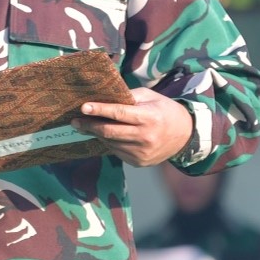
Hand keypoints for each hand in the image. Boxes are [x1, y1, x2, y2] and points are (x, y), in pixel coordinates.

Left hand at [78, 91, 193, 166]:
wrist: (185, 136)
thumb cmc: (165, 111)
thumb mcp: (151, 97)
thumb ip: (129, 97)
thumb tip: (104, 96)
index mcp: (149, 118)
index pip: (119, 114)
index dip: (99, 110)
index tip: (83, 107)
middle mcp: (145, 137)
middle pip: (110, 132)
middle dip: (89, 125)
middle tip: (75, 120)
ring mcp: (142, 153)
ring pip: (110, 143)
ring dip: (97, 134)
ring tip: (86, 126)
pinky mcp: (139, 162)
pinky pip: (116, 151)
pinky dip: (109, 142)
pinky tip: (105, 135)